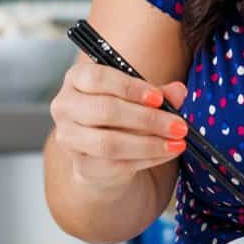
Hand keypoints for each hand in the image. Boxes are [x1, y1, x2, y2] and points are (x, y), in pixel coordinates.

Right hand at [50, 59, 188, 192]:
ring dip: (149, 144)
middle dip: (147, 119)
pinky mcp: (82, 165)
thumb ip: (158, 93)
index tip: (159, 98)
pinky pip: (117, 163)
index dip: (130, 88)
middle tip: (178, 125)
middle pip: (105, 111)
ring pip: (109, 142)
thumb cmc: (120, 114)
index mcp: (77, 78)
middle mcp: (65, 106)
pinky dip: (148, 159)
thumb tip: (178, 90)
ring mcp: (69, 138)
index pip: (98, 78)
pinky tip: (167, 153)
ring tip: (177, 142)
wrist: (103, 152)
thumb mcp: (139, 97)